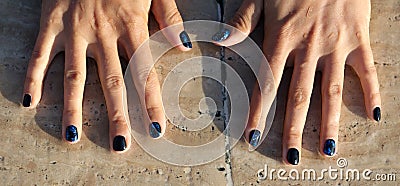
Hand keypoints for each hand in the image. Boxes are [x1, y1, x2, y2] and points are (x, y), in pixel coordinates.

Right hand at [22, 0, 190, 152]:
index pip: (144, 71)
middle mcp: (104, 33)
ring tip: (73, 135)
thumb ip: (170, 17)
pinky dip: (34, 76)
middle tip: (119, 145)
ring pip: (74, 75)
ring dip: (73, 106)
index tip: (157, 127)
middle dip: (117, 115)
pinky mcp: (51, 22)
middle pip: (112, 81)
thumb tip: (183, 46)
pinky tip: (30, 101)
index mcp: (132, 25)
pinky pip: (41, 54)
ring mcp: (75, 29)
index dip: (152, 101)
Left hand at [213, 0, 380, 164]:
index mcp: (281, 38)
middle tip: (292, 157)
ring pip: (332, 90)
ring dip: (330, 121)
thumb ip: (243, 21)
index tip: (253, 137)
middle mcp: (308, 47)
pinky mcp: (359, 38)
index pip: (267, 84)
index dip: (259, 113)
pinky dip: (372, 91)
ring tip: (326, 149)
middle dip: (294, 129)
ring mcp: (336, 45)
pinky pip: (367, 69)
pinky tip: (373, 115)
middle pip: (299, 96)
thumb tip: (221, 41)